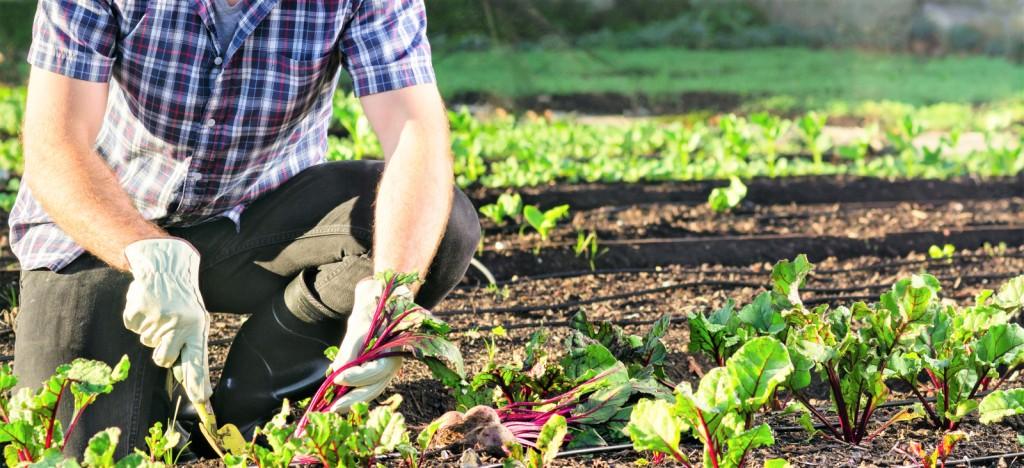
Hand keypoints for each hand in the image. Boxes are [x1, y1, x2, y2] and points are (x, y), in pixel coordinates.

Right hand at [123, 238, 212, 404]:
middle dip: (162, 352)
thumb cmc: (182, 300)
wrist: (165, 267)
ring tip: (160, 312)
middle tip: (166, 333)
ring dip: (151, 332)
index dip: (198, 382)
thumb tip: (193, 385)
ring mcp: (158, 317)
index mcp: (197, 327)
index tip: (202, 400)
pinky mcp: (138, 310)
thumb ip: (191, 349)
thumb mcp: (195, 321)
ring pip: (147, 343)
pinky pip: (133, 328)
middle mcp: (179, 323)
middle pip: (163, 359)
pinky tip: (147, 305)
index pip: (198, 360)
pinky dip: (137, 319)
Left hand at [327, 278, 410, 412]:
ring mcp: (387, 367)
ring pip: (372, 389)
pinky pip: (368, 385)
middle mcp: (393, 363)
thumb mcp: (359, 324)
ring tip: (333, 408)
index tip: (336, 379)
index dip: (356, 377)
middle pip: (375, 387)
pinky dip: (354, 392)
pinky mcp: (378, 369)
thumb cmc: (372, 309)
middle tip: (333, 408)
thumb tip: (337, 373)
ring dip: (353, 400)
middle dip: (353, 399)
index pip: (376, 370)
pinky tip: (340, 398)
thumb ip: (350, 349)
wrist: (381, 300)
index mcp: (394, 349)